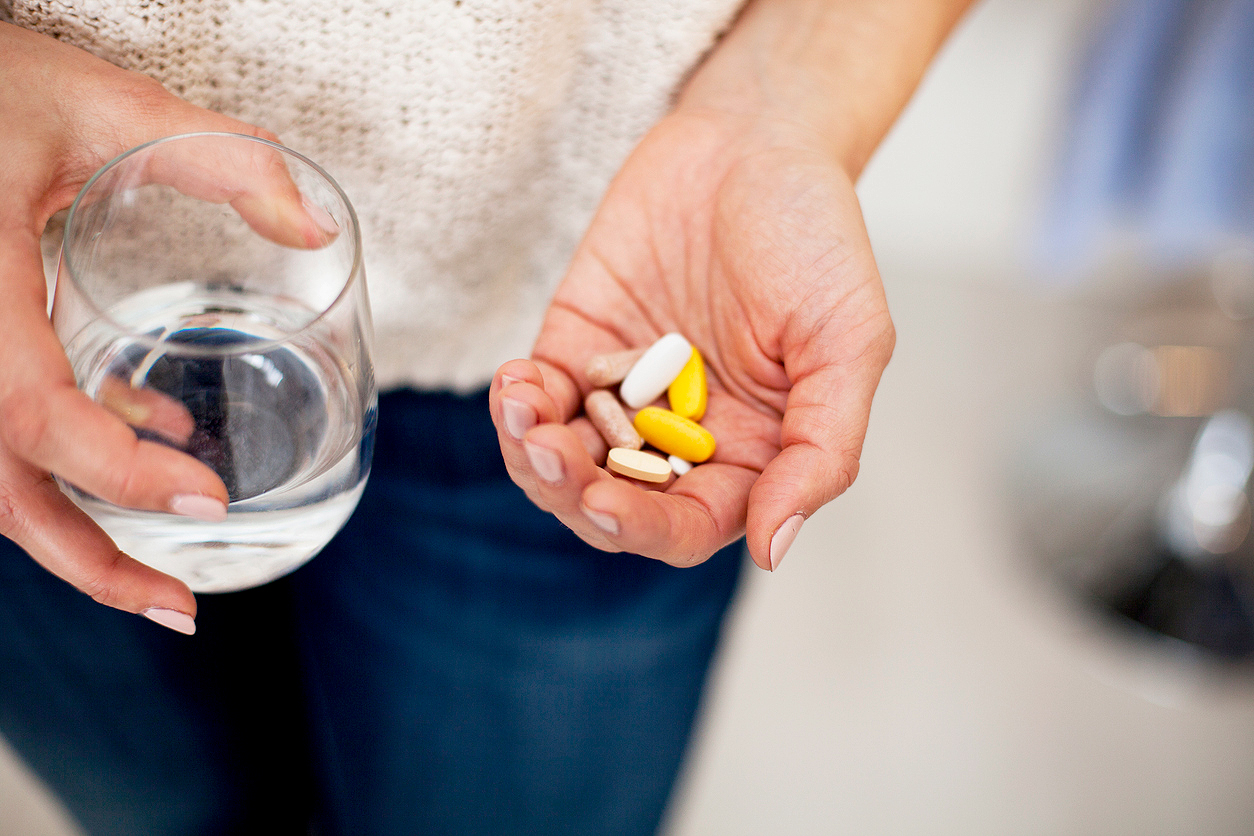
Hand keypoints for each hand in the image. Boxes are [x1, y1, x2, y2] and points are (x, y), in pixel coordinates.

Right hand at [0, 23, 327, 627]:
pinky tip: (151, 443)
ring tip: (166, 570)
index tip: (209, 500)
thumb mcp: (104, 101)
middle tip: (179, 609)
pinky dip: (75, 459)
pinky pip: (4, 430)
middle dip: (85, 559)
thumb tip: (318, 231)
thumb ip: (222, 158)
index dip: (111, 469)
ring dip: (77, 530)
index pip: (23, 407)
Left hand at [490, 106, 893, 570]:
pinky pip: (540, 397)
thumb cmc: (815, 236)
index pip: (688, 523)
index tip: (603, 502)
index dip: (643, 525)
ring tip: (523, 412)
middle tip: (550, 454)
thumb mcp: (848, 344)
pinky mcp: (579, 346)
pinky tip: (515, 382)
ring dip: (533, 454)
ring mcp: (625, 394)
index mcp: (750, 453)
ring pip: (565, 462)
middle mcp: (683, 437)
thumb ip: (820, 450)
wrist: (754, 139)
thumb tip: (773, 549)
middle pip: (612, 504)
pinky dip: (518, 401)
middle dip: (571, 492)